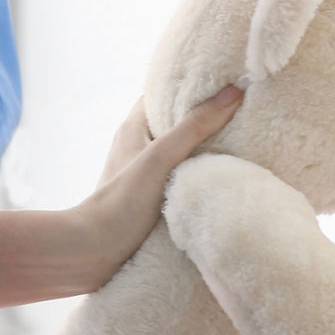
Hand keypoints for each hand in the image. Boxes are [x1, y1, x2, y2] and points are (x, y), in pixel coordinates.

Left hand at [77, 87, 243, 285]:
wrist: (93, 254)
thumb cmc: (121, 202)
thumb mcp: (162, 158)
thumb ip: (195, 126)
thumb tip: (234, 92)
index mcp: (133, 128)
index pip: (161, 94)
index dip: (188, 85)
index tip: (220, 80)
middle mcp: (137, 148)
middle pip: (174, 124)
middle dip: (203, 118)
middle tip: (240, 110)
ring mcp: (143, 176)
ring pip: (179, 154)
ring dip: (204, 151)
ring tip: (241, 143)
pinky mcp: (150, 201)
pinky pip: (180, 180)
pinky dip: (198, 177)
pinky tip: (221, 181)